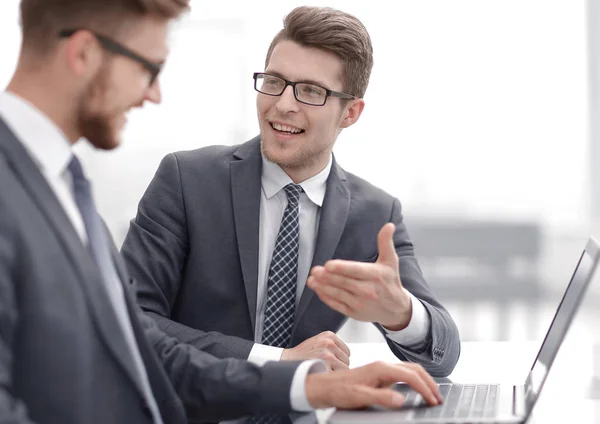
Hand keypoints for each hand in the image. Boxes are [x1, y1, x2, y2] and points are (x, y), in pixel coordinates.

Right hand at [281, 331, 349, 370]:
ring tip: (322, 371)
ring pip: (344, 370)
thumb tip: (349, 357)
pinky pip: (337, 376)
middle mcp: (329, 342)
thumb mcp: (318, 342)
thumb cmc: (302, 356)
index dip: (339, 360)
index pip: (347, 352)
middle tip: (324, 368)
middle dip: (338, 367)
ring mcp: (327, 354)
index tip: (329, 362)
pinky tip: (321, 376)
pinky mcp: (324, 366)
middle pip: (347, 361)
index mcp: (329, 335)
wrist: (287, 362)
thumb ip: (333, 345)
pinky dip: (331, 379)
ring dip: (335, 373)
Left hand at [305, 361, 442, 408]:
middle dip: (429, 382)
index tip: (433, 401)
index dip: (425, 388)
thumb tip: (400, 400)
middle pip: (414, 369)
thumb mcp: (359, 397)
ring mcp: (381, 369)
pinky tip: (416, 389)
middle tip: (438, 398)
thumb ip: (381, 398)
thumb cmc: (339, 390)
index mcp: (381, 368)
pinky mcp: (379, 374)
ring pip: (409, 370)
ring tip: (432, 394)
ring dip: (423, 380)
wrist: (324, 386)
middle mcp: (383, 365)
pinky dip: (414, 380)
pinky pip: (402, 374)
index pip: (411, 376)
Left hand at [307, 223, 411, 329]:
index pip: (356, 271)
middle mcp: (368, 290)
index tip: (328, 265)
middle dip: (328, 277)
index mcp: (375, 276)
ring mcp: (360, 303)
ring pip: (339, 295)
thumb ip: (385, 242)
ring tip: (311, 280)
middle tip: (315, 270)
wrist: (396, 309)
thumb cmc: (390, 281)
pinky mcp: (354, 313)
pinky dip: (327, 298)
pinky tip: (318, 291)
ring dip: (323, 287)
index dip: (341, 268)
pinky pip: (338, 305)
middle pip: (344, 283)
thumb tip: (389, 225)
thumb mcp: (390, 261)